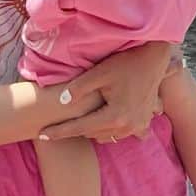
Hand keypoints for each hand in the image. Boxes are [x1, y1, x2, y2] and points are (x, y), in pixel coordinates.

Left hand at [38, 42, 171, 143]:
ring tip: (82, 121)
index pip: (80, 128)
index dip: (59, 131)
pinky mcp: (145, 122)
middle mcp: (127, 126)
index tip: (41, 134)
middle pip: (93, 134)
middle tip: (59, 124)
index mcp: (115, 116)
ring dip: (94, 130)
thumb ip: (78, 88)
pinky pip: (126, 134)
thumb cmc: (126, 62)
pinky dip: (116, 131)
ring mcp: (138, 126)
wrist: (154, 58)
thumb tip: (61, 102)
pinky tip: (111, 123)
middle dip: (76, 129)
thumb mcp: (100, 72)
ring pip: (108, 136)